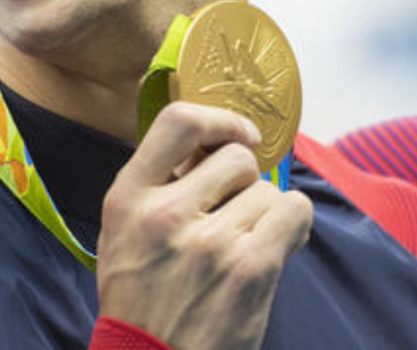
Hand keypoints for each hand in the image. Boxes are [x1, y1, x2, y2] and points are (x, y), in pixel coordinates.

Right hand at [97, 101, 312, 349]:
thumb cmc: (141, 297)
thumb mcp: (123, 230)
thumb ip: (157, 183)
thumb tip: (214, 144)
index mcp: (128, 198)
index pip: (178, 122)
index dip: (219, 119)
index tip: (237, 134)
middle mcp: (165, 214)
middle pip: (235, 157)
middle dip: (243, 180)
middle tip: (233, 209)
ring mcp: (209, 242)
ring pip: (267, 189)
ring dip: (263, 211)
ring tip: (244, 241)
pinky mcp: (249, 269)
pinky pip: (293, 210)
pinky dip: (293, 222)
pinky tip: (278, 241)